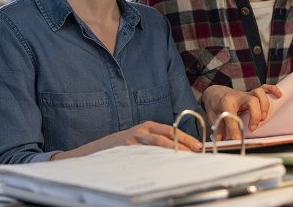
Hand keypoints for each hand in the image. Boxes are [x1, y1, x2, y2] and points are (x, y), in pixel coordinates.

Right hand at [52, 121, 200, 159]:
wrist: (95, 151)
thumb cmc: (120, 147)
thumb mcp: (138, 139)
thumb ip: (155, 141)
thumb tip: (179, 150)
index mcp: (147, 126)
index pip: (171, 130)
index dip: (185, 138)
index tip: (197, 147)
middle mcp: (141, 131)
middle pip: (168, 136)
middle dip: (183, 145)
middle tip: (195, 153)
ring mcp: (133, 140)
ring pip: (158, 146)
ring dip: (173, 151)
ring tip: (185, 159)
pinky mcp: (126, 150)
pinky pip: (146, 155)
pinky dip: (157, 159)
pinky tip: (165, 166)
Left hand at [202, 84, 281, 140]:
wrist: (215, 92)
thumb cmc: (215, 106)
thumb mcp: (213, 117)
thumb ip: (218, 129)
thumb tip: (220, 142)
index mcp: (226, 102)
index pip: (232, 116)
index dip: (235, 130)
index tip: (238, 140)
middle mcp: (238, 97)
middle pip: (251, 101)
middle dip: (255, 115)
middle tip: (253, 128)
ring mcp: (246, 94)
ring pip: (259, 93)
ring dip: (264, 106)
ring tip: (263, 118)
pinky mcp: (252, 93)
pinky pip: (264, 87)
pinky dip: (273, 90)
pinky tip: (279, 96)